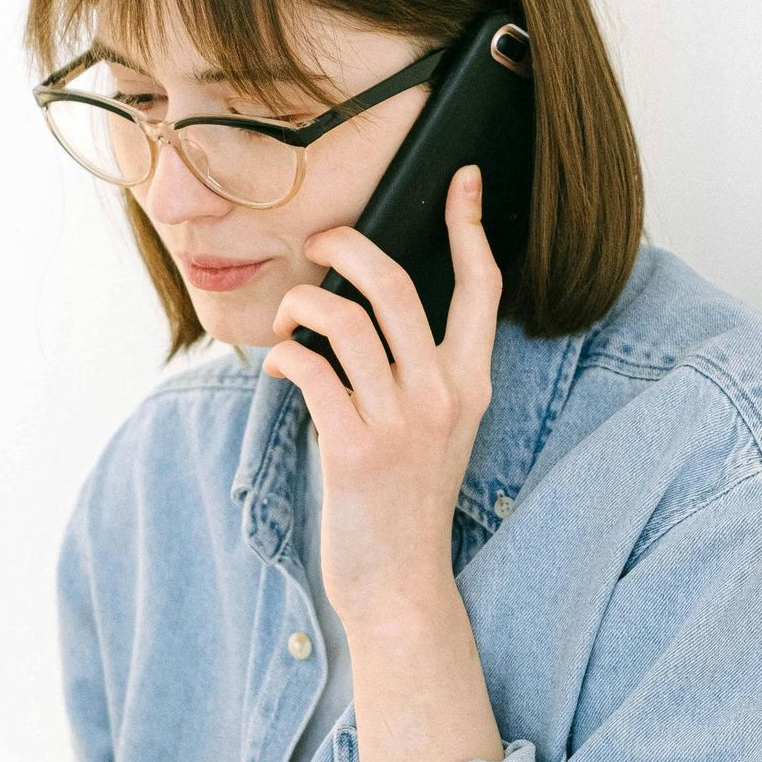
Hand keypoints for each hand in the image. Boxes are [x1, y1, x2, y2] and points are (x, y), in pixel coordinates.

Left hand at [261, 165, 500, 628]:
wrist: (398, 582)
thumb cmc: (404, 500)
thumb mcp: (434, 430)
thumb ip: (418, 372)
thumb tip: (364, 304)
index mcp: (471, 384)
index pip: (482, 288)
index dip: (470, 226)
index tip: (462, 179)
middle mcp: (443, 395)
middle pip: (396, 285)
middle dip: (347, 247)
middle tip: (318, 245)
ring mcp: (401, 422)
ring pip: (345, 320)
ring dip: (300, 307)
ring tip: (287, 323)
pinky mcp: (356, 449)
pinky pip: (310, 371)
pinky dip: (285, 358)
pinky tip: (280, 367)